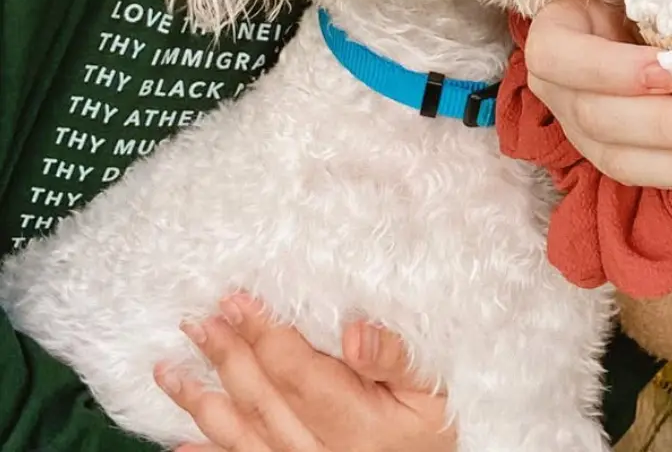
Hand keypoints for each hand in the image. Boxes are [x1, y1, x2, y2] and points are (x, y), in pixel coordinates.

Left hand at [156, 293, 453, 451]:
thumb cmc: (436, 424)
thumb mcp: (433, 387)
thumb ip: (394, 359)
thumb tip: (355, 330)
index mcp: (357, 424)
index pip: (298, 372)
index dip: (265, 334)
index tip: (236, 301)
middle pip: (263, 400)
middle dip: (227, 356)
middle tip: (195, 321)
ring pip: (242, 436)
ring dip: (202, 401)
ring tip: (168, 370)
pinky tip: (178, 443)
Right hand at [524, 0, 671, 190]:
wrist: (624, 15)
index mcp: (556, 34)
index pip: (561, 57)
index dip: (612, 70)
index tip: (671, 69)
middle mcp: (560, 90)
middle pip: (600, 120)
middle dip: (670, 127)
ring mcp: (582, 131)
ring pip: (623, 161)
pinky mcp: (616, 156)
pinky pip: (653, 177)